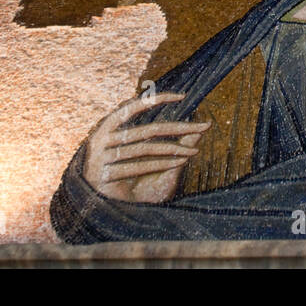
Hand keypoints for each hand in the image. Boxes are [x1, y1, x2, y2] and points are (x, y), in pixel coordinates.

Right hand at [82, 92, 208, 202]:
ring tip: (195, 151)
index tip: (182, 96)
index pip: (133, 107)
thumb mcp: (153, 160)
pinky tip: (180, 162)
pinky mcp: (104, 175)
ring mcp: (101, 157)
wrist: (103, 208)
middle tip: (204, 126)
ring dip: (174, 149)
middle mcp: (102, 138)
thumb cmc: (131, 182)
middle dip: (179, 128)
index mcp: (108, 127)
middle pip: (148, 130)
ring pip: (146, 148)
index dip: (157, 99)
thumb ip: (173, 145)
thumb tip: (198, 131)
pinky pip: (139, 167)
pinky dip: (161, 164)